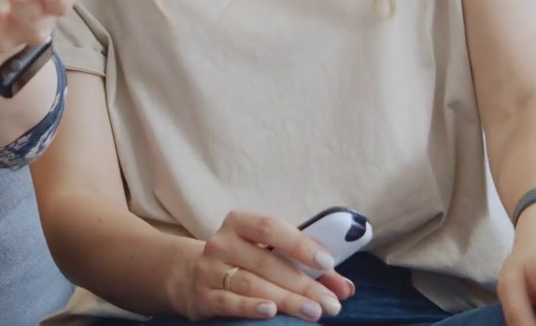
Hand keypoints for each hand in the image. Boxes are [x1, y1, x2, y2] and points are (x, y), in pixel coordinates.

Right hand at [173, 211, 353, 322]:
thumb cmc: (243, 261)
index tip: (327, 263)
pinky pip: (230, 301)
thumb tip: (345, 288)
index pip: (271, 228)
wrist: (191, 275)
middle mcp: (222, 242)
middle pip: (267, 263)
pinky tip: (271, 311)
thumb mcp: (269, 253)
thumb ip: (308, 267)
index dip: (300, 244)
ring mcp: (210, 269)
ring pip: (253, 284)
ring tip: (314, 312)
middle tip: (330, 303)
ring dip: (287, 300)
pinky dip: (251, 307)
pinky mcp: (204, 296)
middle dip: (303, 284)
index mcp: (240, 223)